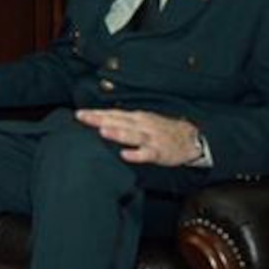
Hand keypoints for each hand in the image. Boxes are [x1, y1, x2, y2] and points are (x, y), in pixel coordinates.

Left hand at [76, 108, 202, 165]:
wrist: (190, 138)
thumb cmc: (160, 130)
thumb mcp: (141, 121)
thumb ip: (121, 122)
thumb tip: (98, 122)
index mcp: (136, 117)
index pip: (113, 113)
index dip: (96, 113)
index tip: (79, 114)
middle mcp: (141, 125)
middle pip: (118, 121)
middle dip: (100, 119)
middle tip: (82, 118)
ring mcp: (151, 138)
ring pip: (132, 135)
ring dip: (118, 133)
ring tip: (102, 131)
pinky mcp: (159, 152)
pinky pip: (147, 153)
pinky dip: (136, 154)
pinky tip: (125, 155)